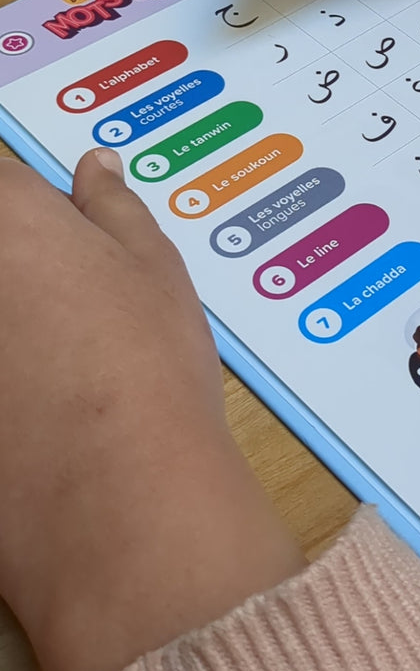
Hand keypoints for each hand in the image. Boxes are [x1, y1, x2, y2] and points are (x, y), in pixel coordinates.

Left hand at [0, 149, 303, 670]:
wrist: (118, 504)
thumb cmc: (147, 367)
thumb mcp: (154, 268)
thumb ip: (114, 205)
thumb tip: (95, 166)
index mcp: (5, 219)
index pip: (0, 178)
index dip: (30, 205)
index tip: (59, 236)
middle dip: (19, 268)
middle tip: (59, 305)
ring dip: (12, 326)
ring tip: (51, 364)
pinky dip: (6, 383)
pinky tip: (31, 410)